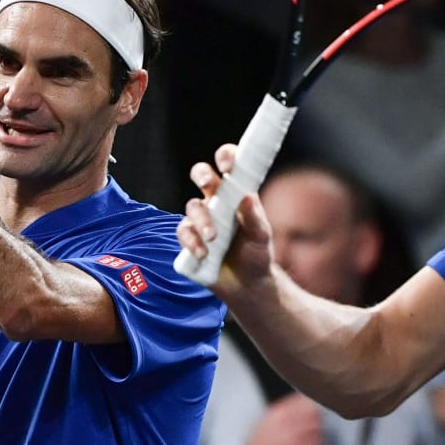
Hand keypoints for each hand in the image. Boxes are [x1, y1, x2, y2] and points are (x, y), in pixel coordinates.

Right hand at [177, 144, 275, 292]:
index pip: (228, 165)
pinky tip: (203, 253)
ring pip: (192, 206)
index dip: (226, 158)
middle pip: (201, 174)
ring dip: (201, 219)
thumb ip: (255, 218)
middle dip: (202, 174)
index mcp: (236, 193)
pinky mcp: (190, 239)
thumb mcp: (261, 237)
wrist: (248, 286)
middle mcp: (216, 201)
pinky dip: (191, 241)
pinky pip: (183, 233)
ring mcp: (201, 219)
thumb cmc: (257, 255)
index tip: (228, 167)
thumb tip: (248, 196)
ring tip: (213, 238)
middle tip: (208, 183)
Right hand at [246, 393, 322, 444]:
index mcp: (278, 410)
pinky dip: (320, 444)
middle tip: (324, 424)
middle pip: (313, 411)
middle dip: (320, 418)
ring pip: (316, 426)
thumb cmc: (259, 444)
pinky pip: (314, 442)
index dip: (313, 405)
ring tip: (324, 436)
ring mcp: (289, 432)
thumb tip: (303, 409)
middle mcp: (284, 418)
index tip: (320, 410)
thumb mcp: (268, 422)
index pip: (303, 400)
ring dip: (322, 431)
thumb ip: (284, 413)